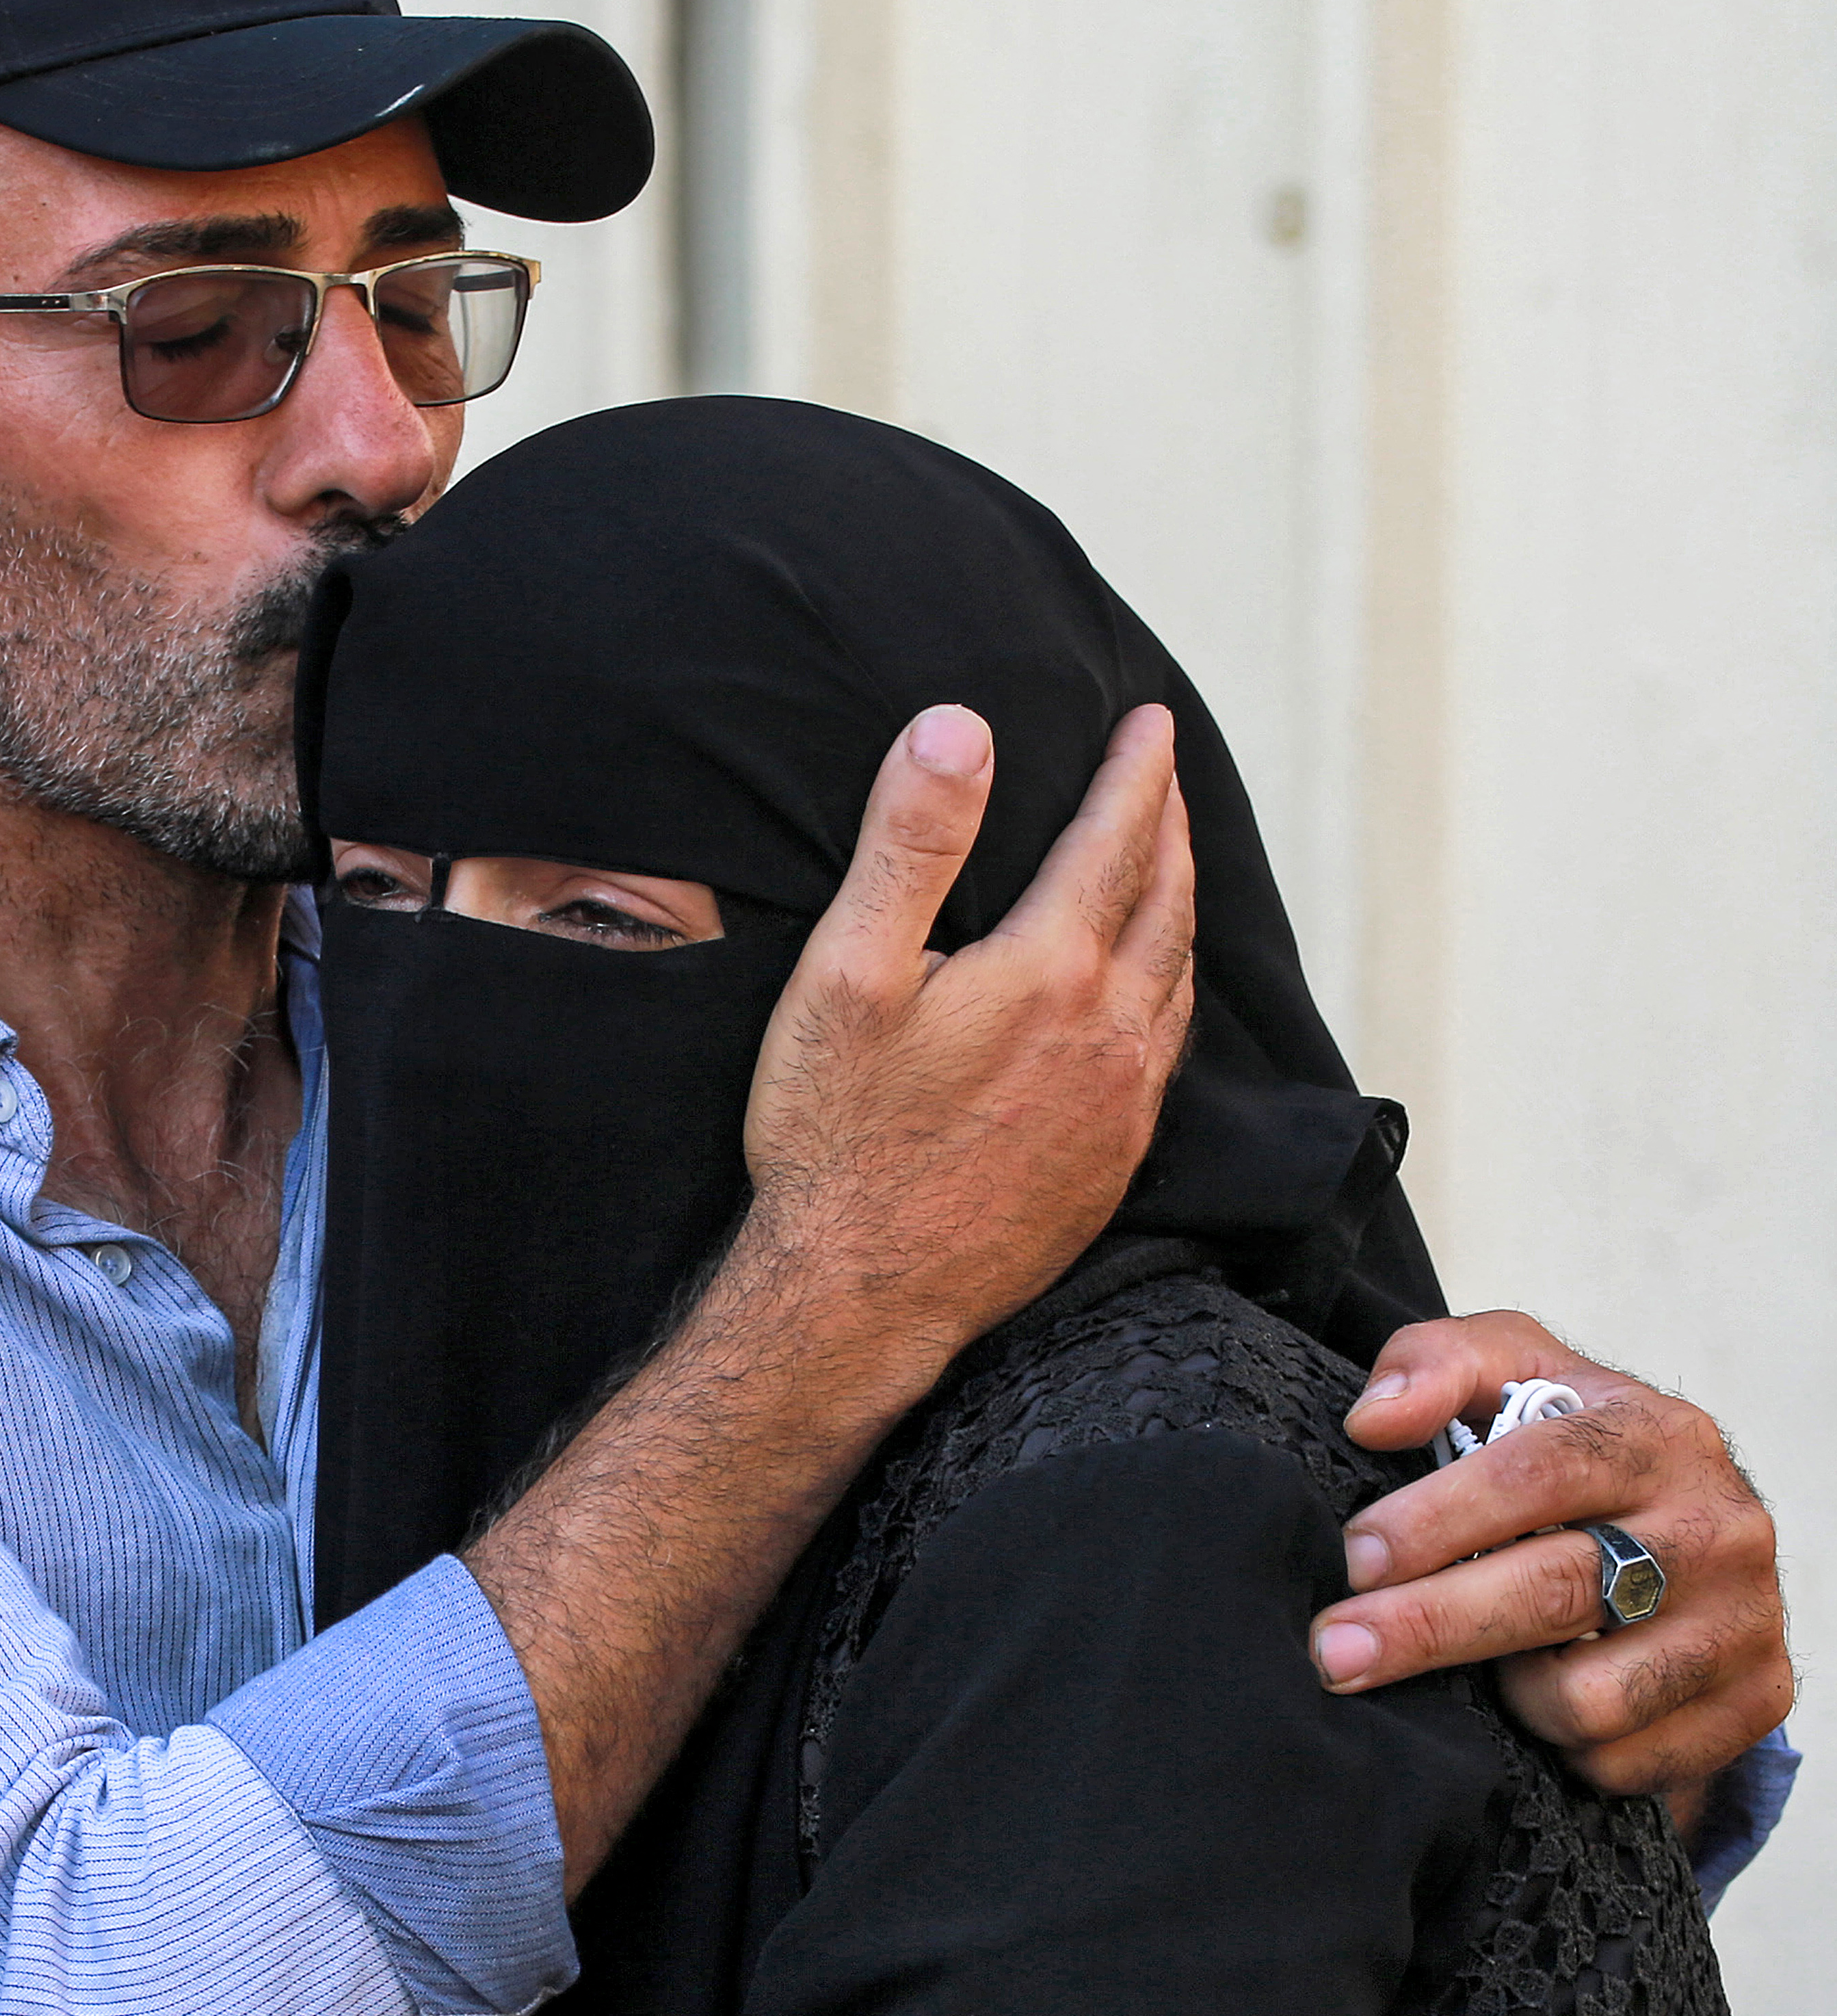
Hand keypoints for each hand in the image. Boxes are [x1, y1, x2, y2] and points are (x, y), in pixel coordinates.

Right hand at [730, 702, 1196, 1398]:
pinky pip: (1167, 1048)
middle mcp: (1109, 1032)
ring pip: (1179, 974)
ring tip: (1168, 863)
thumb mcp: (847, 973)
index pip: (1115, 840)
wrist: (860, 1294)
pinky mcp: (1113, 1160)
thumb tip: (957, 729)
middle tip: (1166, 774)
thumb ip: (908, 845)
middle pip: (1166, 900)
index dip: (1136, 773)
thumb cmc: (835, 1135)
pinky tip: (1151, 989)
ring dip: (1180, 902)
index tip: (1149, 722)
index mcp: (1049, 972)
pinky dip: (1172, 985)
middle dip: (1170, 825)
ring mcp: (1120, 1102)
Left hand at [1321, 1311, 1791, 1799]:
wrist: (1697, 1529)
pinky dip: (1566, 1746)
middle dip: (1425, 1625)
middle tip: (1335, 1650)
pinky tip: (1545, 1700)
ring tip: (1482, 1663)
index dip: (1431, 1522)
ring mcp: (1745, 1622)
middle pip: (1552, 1591)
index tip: (1353, 1558)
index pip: (1534, 1476)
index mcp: (1657, 1437)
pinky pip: (1625, 1760)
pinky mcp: (1755, 1700)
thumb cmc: (1575, 1447)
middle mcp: (1717, 1530)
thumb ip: (1437, 1364)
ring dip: (1508, 1693)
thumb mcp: (1514, 1372)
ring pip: (1588, 1697)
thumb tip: (1374, 1420)